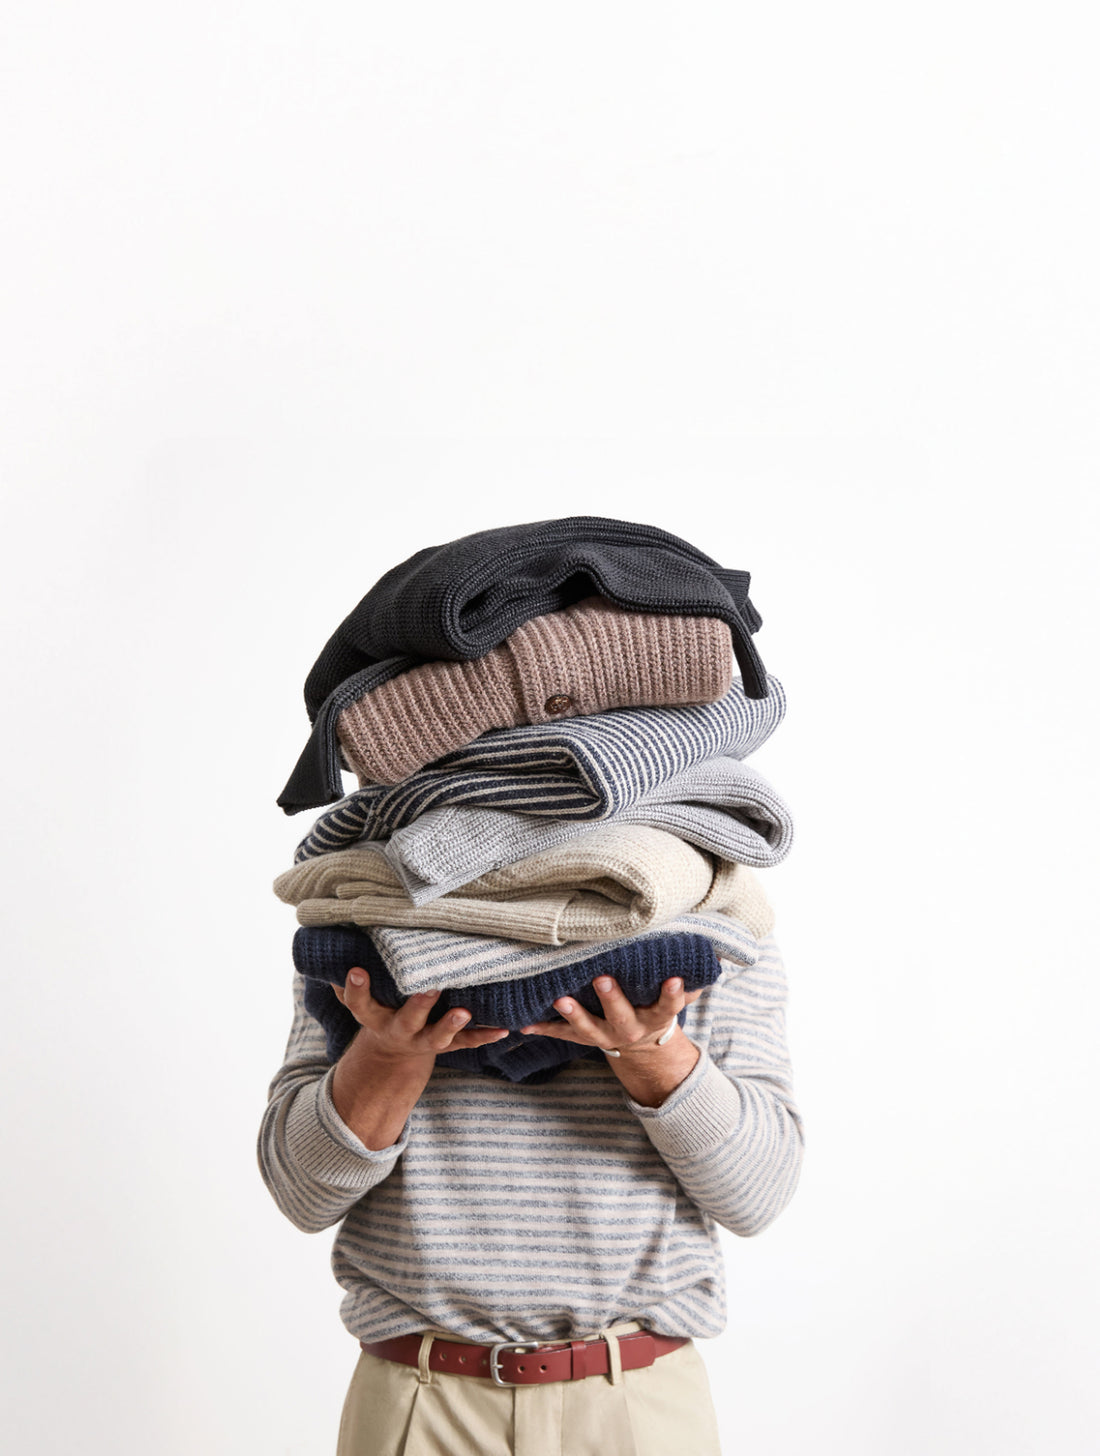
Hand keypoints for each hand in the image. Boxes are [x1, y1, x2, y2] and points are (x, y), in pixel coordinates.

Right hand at [332, 968, 508, 1064]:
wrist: (393, 1052)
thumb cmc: (378, 1008)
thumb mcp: (360, 996)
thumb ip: (348, 976)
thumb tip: (328, 937)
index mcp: (373, 1015)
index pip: (359, 1002)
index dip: (356, 988)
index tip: (357, 970)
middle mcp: (398, 1030)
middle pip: (406, 1020)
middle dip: (418, 1005)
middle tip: (430, 989)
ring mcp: (423, 1040)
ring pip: (438, 1036)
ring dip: (452, 1024)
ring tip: (465, 1013)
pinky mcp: (446, 1044)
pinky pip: (466, 1042)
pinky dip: (485, 1035)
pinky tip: (504, 1029)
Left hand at [519, 975, 702, 1054]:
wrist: (642, 1050)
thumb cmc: (657, 1009)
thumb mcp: (678, 998)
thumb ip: (693, 977)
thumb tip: (714, 950)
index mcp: (656, 1019)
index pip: (669, 1007)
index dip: (673, 995)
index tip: (674, 980)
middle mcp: (629, 1029)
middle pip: (622, 1016)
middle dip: (611, 998)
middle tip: (602, 979)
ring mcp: (604, 1036)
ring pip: (587, 1029)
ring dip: (573, 1014)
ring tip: (559, 999)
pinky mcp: (582, 1038)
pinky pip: (561, 1035)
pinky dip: (543, 1028)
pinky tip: (524, 1024)